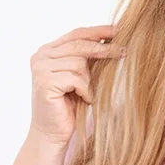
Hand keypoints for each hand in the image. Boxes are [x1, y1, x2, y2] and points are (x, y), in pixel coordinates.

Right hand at [29, 23, 126, 146]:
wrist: (52, 135)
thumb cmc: (68, 109)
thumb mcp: (80, 78)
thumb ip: (87, 59)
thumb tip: (112, 40)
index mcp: (48, 51)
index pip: (76, 34)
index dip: (98, 31)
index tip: (119, 29)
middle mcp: (41, 56)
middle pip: (79, 44)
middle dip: (104, 48)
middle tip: (124, 52)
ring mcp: (40, 69)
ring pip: (79, 63)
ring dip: (89, 81)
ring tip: (86, 95)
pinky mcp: (45, 82)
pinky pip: (76, 79)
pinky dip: (86, 91)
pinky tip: (84, 100)